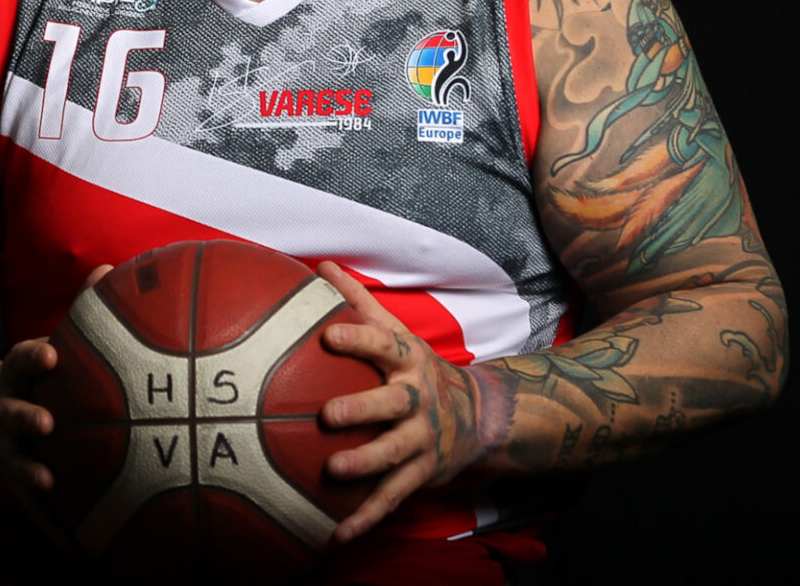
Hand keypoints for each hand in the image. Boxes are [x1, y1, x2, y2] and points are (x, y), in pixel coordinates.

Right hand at [0, 264, 112, 529]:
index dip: (33, 357)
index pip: (21, 360)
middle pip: (11, 414)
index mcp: (19, 375)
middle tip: (47, 423)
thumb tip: (106, 266)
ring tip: (48, 482)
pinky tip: (77, 547)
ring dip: (30, 473)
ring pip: (15, 463)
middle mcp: (8, 412)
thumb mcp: (53, 342)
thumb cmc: (42, 376)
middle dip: (25, 418)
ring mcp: (8, 451)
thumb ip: (81, 310)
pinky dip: (54, 528)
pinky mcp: (17, 483)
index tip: (50, 355)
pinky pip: (36, 510)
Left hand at [315, 261, 487, 542]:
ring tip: (333, 471)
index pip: (383, 343)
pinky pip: (391, 498)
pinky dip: (365, 518)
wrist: (479, 415)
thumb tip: (321, 265)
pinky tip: (336, 534)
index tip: (328, 335)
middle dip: (362, 408)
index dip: (358, 338)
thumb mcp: (397, 332)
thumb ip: (358, 302)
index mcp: (408, 361)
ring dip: (364, 464)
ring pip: (394, 454)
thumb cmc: (418, 369)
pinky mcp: (421, 474)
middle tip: (327, 415)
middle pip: (393, 403)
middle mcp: (418, 400)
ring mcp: (422, 440)